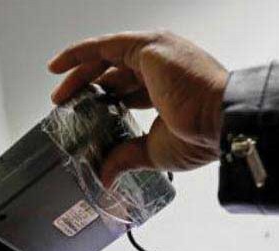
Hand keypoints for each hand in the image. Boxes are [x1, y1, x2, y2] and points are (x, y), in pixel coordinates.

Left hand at [48, 31, 228, 187]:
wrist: (220, 120)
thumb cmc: (203, 135)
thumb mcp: (155, 150)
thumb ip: (127, 156)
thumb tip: (106, 175)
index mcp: (170, 88)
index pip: (131, 90)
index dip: (106, 101)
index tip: (88, 115)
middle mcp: (164, 66)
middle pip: (116, 72)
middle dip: (88, 87)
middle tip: (66, 104)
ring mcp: (156, 53)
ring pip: (107, 57)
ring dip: (79, 72)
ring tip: (58, 92)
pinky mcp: (147, 47)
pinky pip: (105, 46)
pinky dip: (79, 53)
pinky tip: (59, 66)